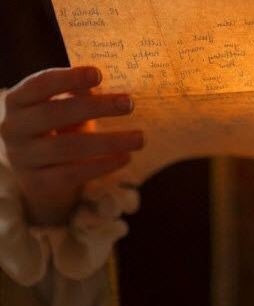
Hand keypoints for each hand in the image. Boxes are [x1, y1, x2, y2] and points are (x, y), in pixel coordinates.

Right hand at [0, 66, 144, 224]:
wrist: (41, 179)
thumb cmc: (58, 134)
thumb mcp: (64, 112)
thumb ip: (78, 96)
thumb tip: (104, 81)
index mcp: (18, 102)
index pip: (39, 85)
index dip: (67, 78)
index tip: (98, 73)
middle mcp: (14, 129)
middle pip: (55, 114)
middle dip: (95, 107)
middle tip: (129, 103)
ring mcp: (24, 158)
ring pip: (68, 148)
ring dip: (108, 142)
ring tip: (139, 138)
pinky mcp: (40, 183)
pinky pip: (74, 173)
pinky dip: (103, 165)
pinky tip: (125, 158)